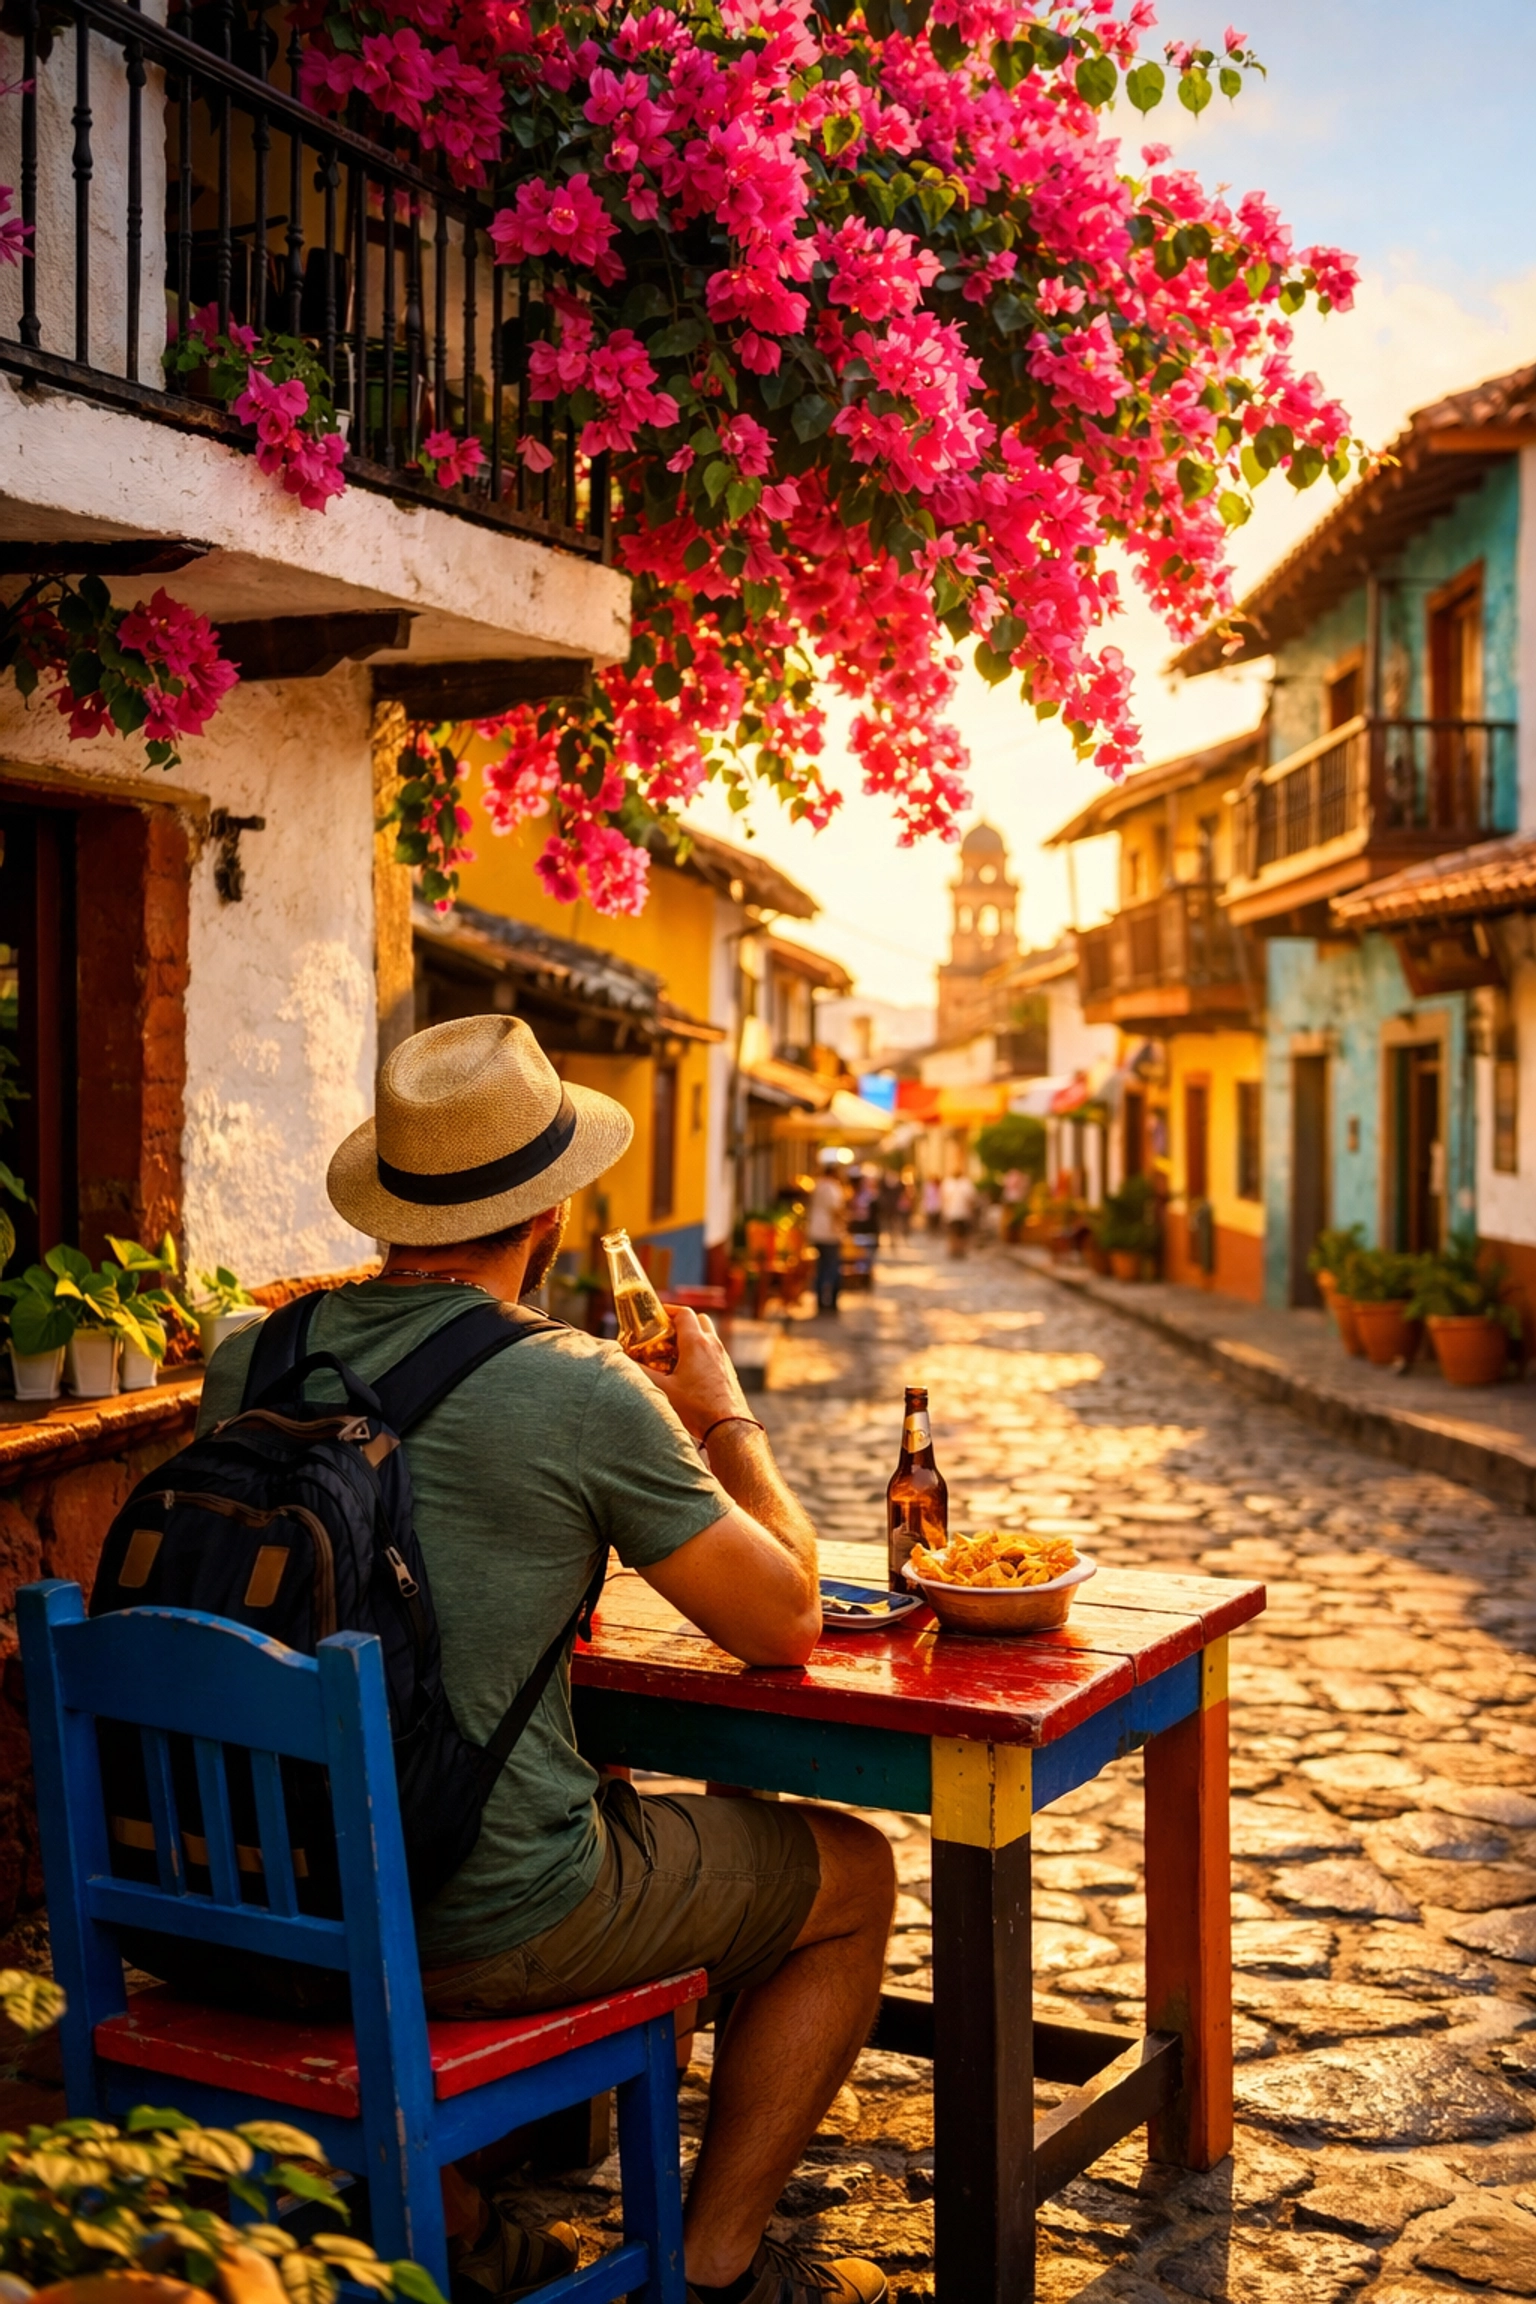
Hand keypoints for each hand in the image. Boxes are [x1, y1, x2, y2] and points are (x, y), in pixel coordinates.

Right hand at [638, 1306, 749, 1440]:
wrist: (728, 1427)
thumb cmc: (696, 1407)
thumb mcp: (663, 1389)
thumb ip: (641, 1373)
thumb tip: (624, 1362)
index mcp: (696, 1343)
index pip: (684, 1314)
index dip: (668, 1311)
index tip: (656, 1315)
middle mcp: (713, 1346)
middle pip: (699, 1320)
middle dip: (682, 1323)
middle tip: (665, 1334)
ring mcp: (723, 1358)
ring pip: (708, 1336)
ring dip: (692, 1338)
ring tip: (674, 1355)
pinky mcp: (729, 1372)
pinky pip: (714, 1353)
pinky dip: (702, 1353)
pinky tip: (689, 1373)